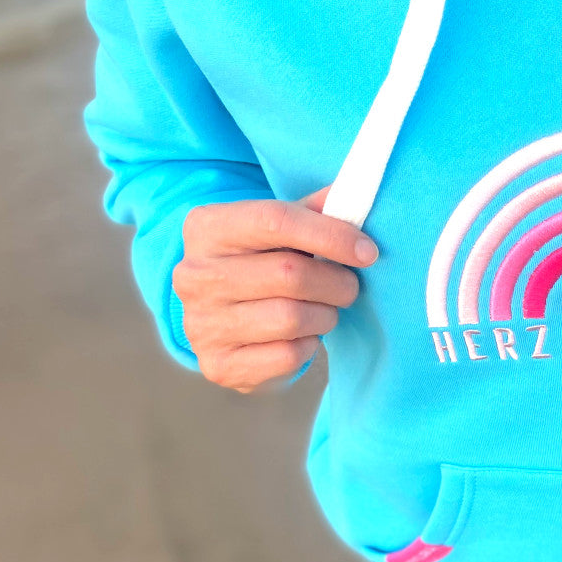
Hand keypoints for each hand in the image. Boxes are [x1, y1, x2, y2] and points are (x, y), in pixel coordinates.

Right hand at [172, 188, 376, 392]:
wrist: (224, 320)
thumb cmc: (263, 263)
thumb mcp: (280, 229)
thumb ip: (315, 211)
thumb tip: (354, 196)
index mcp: (207, 227)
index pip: (275, 220)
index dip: (331, 235)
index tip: (367, 251)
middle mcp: (194, 274)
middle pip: (290, 273)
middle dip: (336, 282)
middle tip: (349, 286)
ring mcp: (201, 323)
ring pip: (291, 317)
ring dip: (325, 315)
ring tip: (325, 310)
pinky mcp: (219, 364)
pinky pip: (287, 355)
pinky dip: (309, 346)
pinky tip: (303, 335)